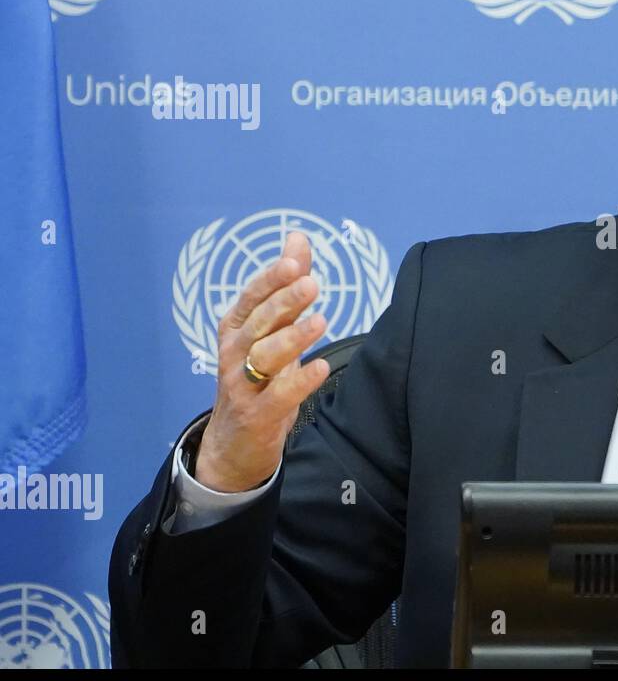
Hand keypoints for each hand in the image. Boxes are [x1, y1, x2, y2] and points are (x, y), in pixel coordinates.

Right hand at [195, 231, 331, 491]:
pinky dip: (300, 381)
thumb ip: (286, 286)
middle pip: (260, 322)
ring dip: (293, 338)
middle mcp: (235, 352)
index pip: (253, 297)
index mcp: (237, 328)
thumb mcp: (270, 330)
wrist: (234, 442)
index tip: (295, 260)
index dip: (272, 278)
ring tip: (322, 321)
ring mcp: (243, 384)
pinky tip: (320, 366)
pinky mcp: (257, 414)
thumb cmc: (257, 376)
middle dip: (283, 301)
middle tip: (311, 284)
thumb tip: (298, 238)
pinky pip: (279, 395)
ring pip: (265, 356)